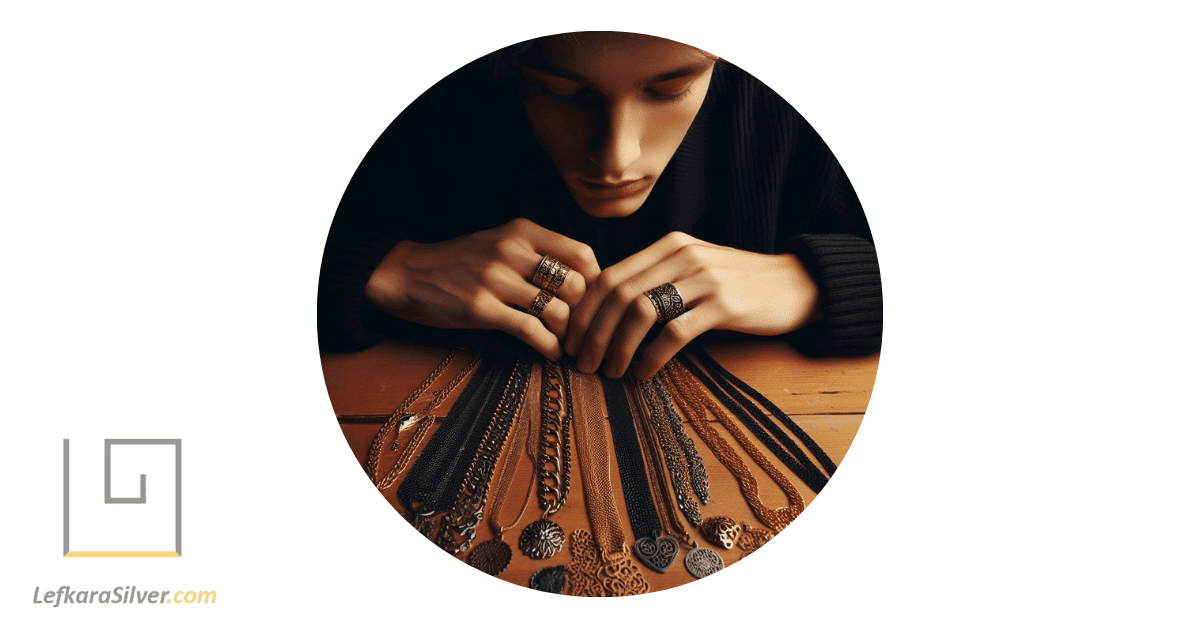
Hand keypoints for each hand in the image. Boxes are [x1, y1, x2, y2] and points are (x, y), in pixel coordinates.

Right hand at [365, 218, 600, 359]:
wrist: (407, 272)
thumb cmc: (462, 261)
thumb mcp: (501, 242)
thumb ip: (538, 253)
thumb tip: (584, 280)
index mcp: (522, 232)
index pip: (581, 254)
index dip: (596, 282)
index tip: (594, 302)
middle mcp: (512, 251)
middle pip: (576, 284)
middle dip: (585, 313)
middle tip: (583, 330)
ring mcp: (495, 279)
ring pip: (557, 310)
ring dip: (567, 334)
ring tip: (565, 343)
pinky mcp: (480, 308)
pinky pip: (530, 330)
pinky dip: (548, 347)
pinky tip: (549, 353)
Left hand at [565, 232, 820, 379]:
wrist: (798, 283)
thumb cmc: (740, 283)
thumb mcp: (696, 269)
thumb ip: (658, 279)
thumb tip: (609, 308)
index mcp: (668, 246)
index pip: (609, 275)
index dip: (584, 310)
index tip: (571, 340)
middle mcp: (681, 256)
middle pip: (617, 294)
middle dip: (592, 332)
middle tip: (581, 363)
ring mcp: (703, 279)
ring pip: (640, 312)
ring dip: (617, 347)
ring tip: (609, 372)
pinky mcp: (724, 305)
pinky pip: (674, 332)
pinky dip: (652, 357)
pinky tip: (643, 374)